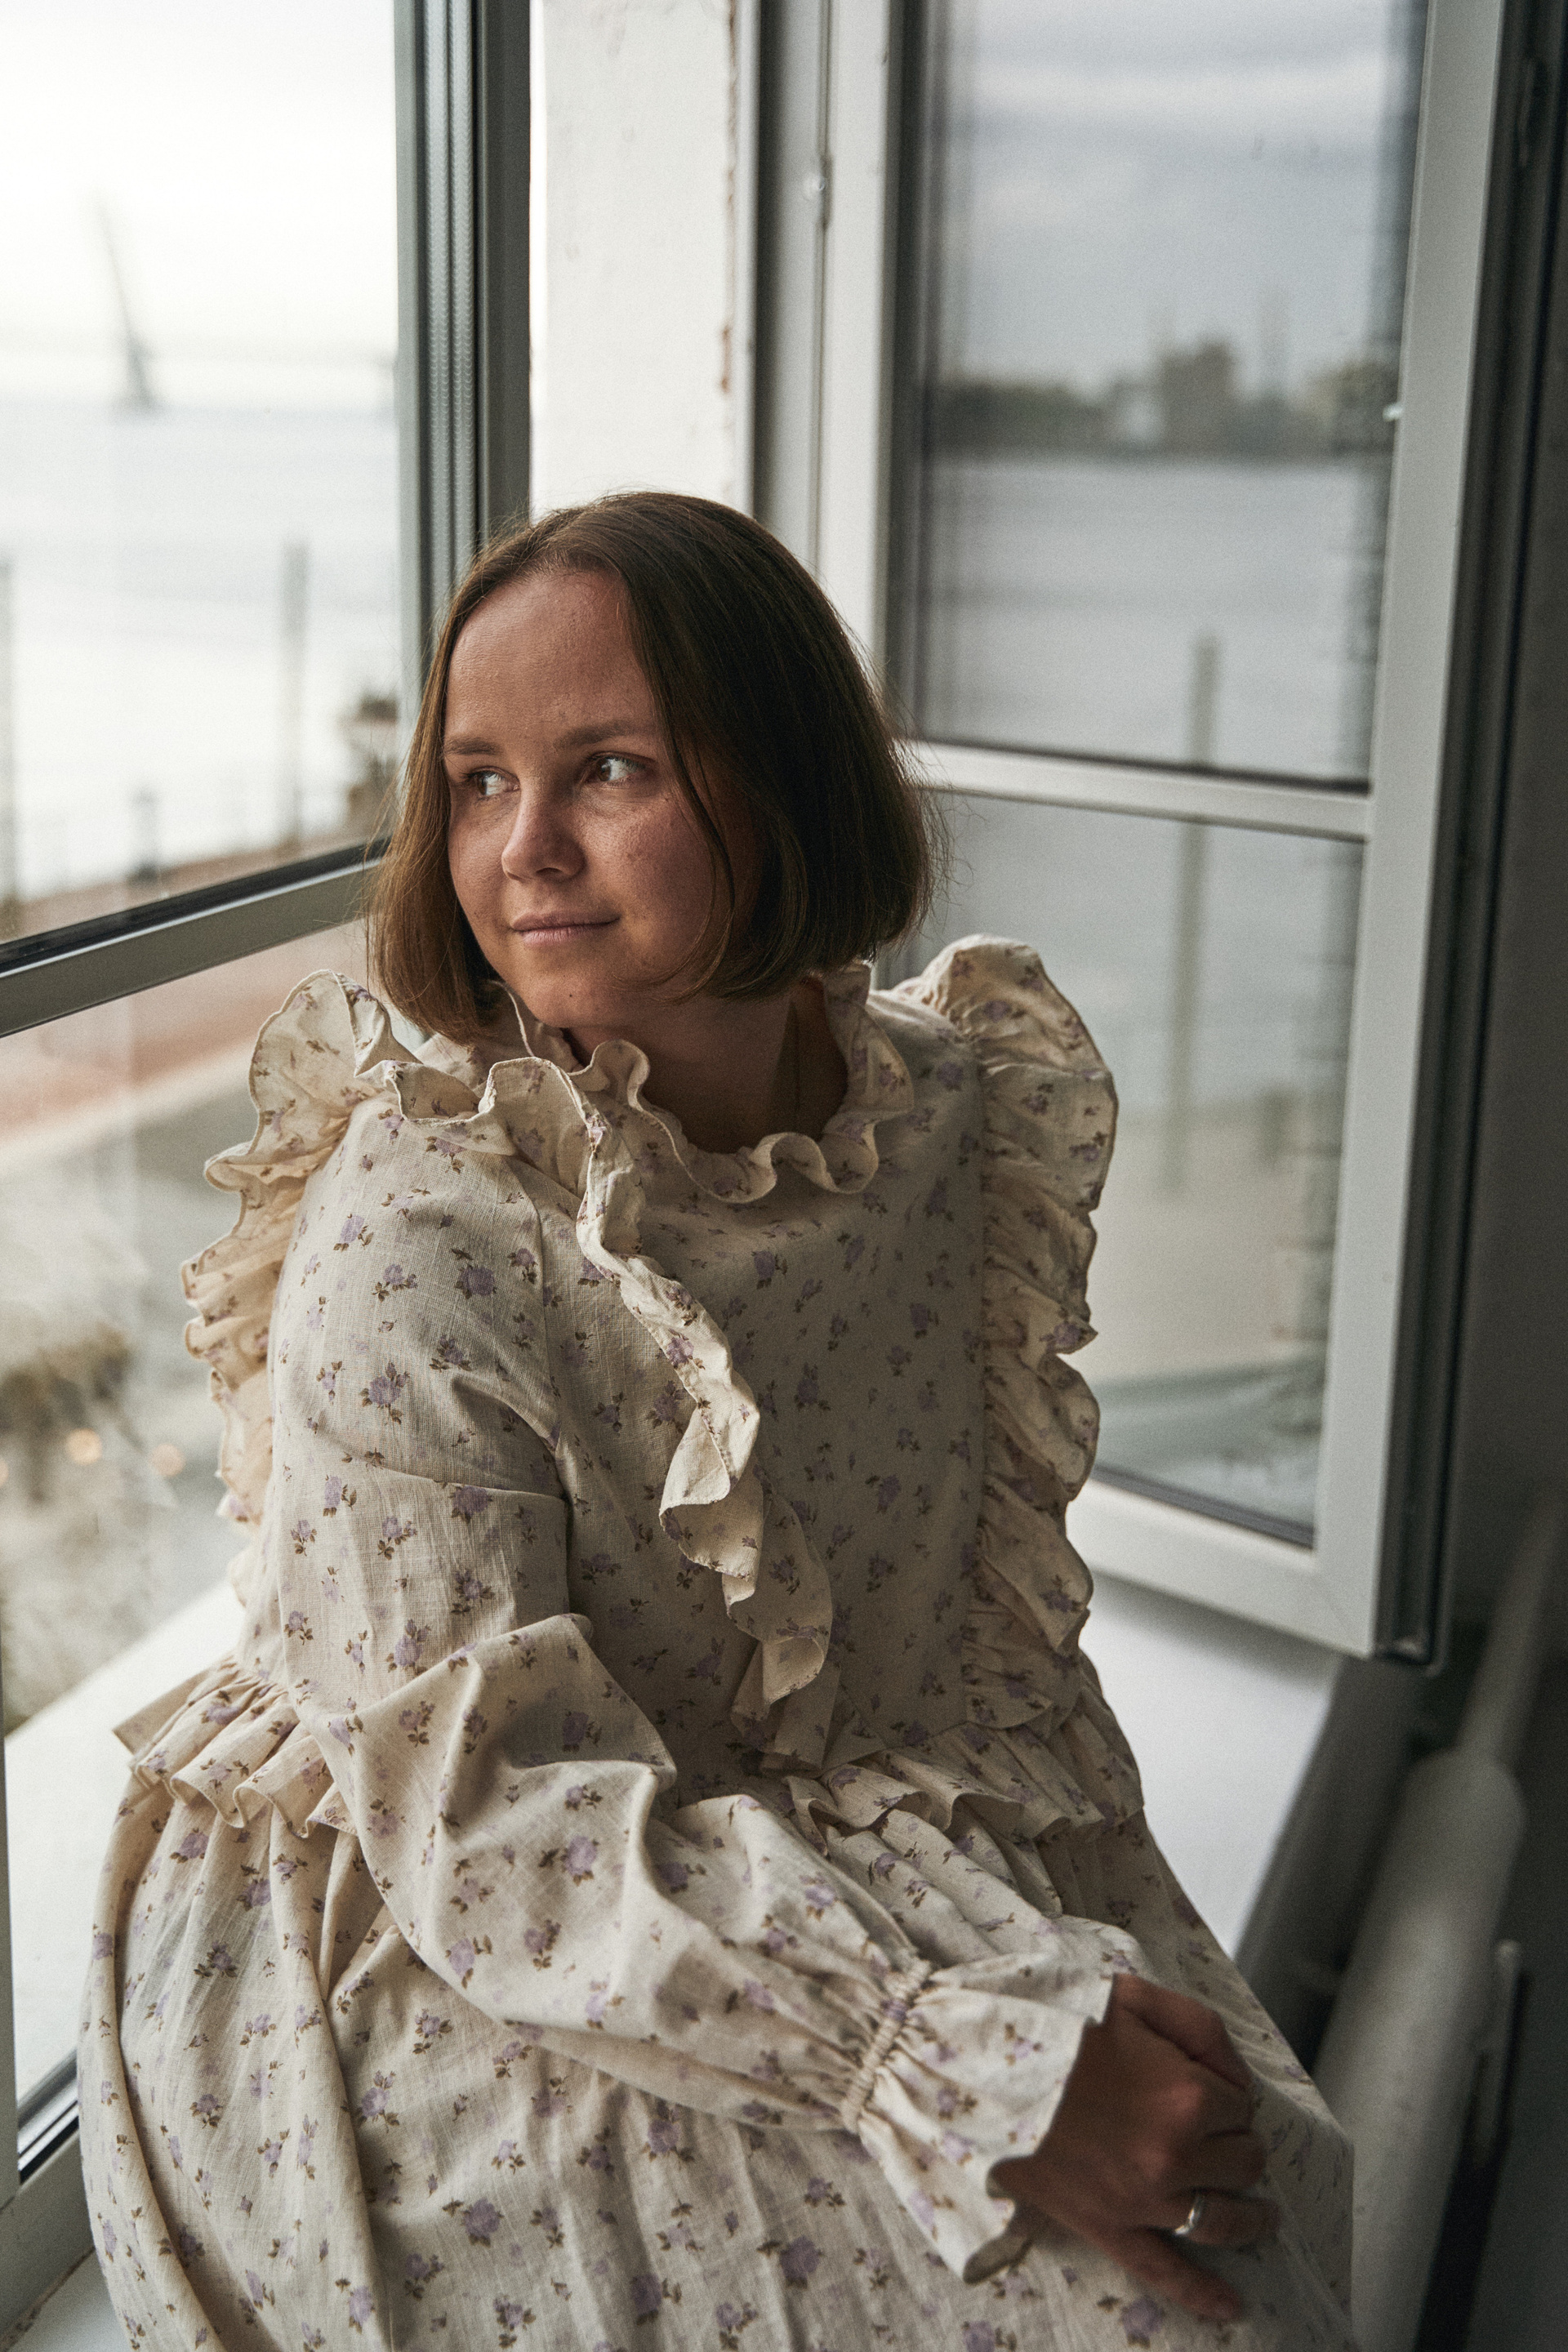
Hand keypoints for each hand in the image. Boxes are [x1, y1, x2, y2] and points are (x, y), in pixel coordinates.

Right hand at [993, 1973, 1276, 2324]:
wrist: (985, 2067)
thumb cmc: (1058, 2025)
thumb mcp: (1134, 1996)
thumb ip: (1200, 2026)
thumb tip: (1237, 2073)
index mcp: (1187, 2095)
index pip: (1242, 2104)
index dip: (1227, 2092)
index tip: (1204, 2083)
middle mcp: (1177, 2155)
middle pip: (1243, 2161)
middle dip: (1237, 2144)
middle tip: (1217, 2131)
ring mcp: (1146, 2201)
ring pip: (1224, 2219)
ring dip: (1250, 2215)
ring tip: (1262, 2214)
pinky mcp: (1111, 2229)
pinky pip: (1168, 2274)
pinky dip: (1204, 2295)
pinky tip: (1232, 2306)